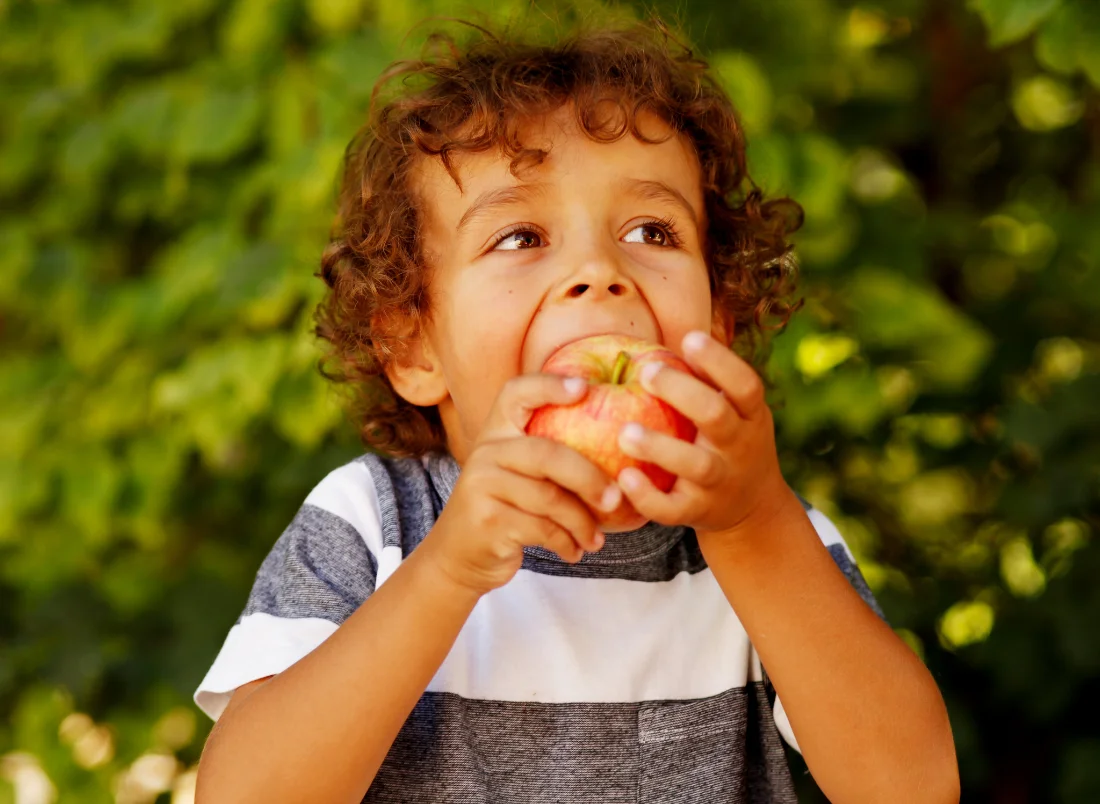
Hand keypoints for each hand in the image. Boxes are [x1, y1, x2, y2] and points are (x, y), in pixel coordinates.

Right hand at [420, 374, 619, 596]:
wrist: (459, 557)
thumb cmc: (505, 509)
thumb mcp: (517, 474)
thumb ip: (548, 456)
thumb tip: (619, 447)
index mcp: (496, 432)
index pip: (517, 393)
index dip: (549, 384)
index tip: (584, 387)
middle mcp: (485, 452)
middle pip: (547, 454)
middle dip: (589, 477)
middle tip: (615, 499)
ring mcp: (482, 486)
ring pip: (549, 498)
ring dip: (581, 522)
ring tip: (595, 539)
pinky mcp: (487, 520)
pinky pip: (542, 529)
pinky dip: (566, 542)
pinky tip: (574, 551)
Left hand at [614, 330, 797, 539]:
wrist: (753, 509)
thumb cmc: (730, 441)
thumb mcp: (738, 410)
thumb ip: (711, 377)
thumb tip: (676, 326)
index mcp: (750, 415)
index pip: (745, 385)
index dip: (720, 361)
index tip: (690, 338)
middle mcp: (738, 447)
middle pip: (716, 416)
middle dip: (682, 393)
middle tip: (646, 371)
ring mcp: (719, 482)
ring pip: (694, 465)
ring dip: (660, 448)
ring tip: (625, 432)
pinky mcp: (697, 512)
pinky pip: (672, 509)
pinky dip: (648, 497)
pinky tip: (623, 477)